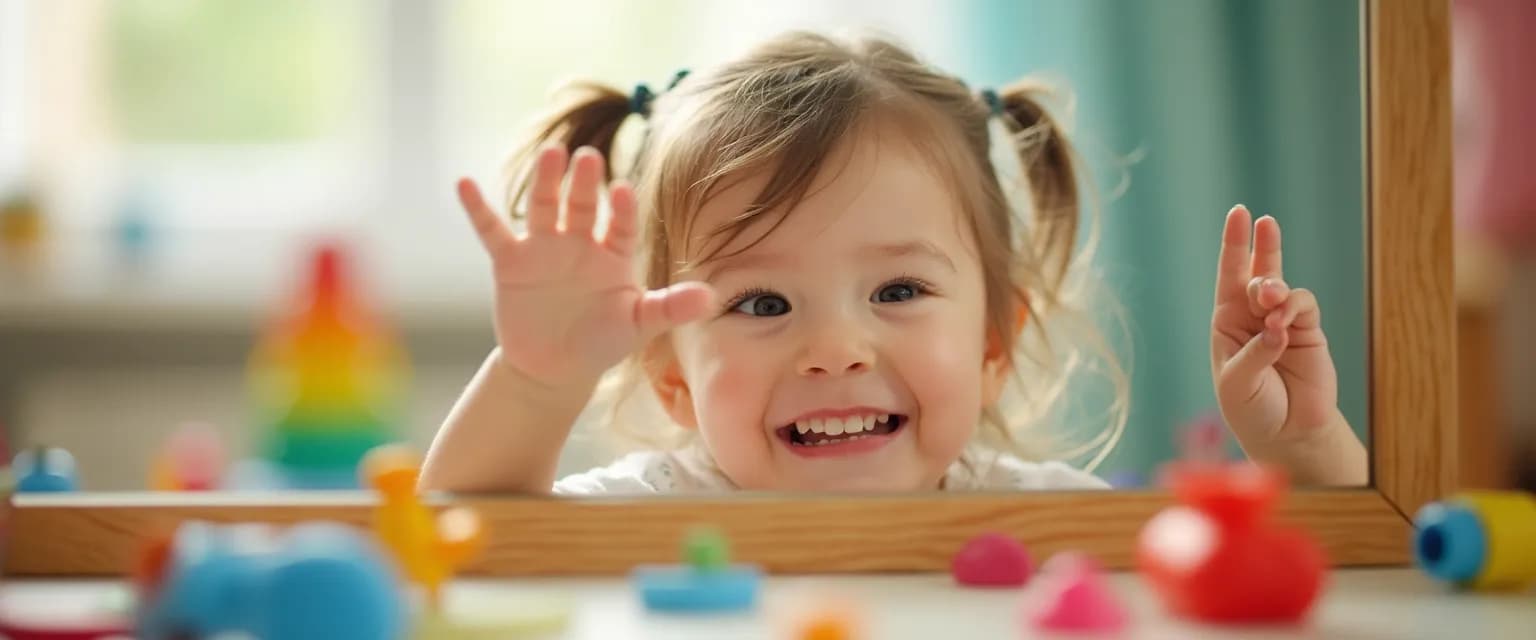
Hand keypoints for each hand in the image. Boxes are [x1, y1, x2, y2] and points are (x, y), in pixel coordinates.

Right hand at [456, 145, 714, 387]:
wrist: (555, 367)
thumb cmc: (602, 341)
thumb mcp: (639, 325)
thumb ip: (671, 307)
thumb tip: (712, 298)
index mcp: (614, 252)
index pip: (621, 225)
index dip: (622, 210)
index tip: (624, 191)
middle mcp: (579, 241)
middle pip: (581, 206)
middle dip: (583, 183)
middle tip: (587, 156)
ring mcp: (544, 247)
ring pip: (544, 208)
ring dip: (545, 182)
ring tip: (550, 154)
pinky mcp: (510, 262)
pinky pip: (493, 231)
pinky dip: (478, 209)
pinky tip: (464, 183)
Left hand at [1210, 205, 1339, 449]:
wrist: (1286, 433)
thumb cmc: (1251, 408)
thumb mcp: (1238, 383)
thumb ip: (1256, 353)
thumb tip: (1278, 328)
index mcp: (1226, 322)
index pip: (1228, 275)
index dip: (1234, 244)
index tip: (1240, 212)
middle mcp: (1252, 316)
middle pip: (1256, 269)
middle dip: (1261, 245)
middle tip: (1265, 223)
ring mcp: (1282, 321)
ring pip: (1281, 285)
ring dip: (1274, 289)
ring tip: (1269, 302)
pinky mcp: (1309, 331)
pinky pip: (1303, 305)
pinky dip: (1292, 309)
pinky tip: (1282, 328)